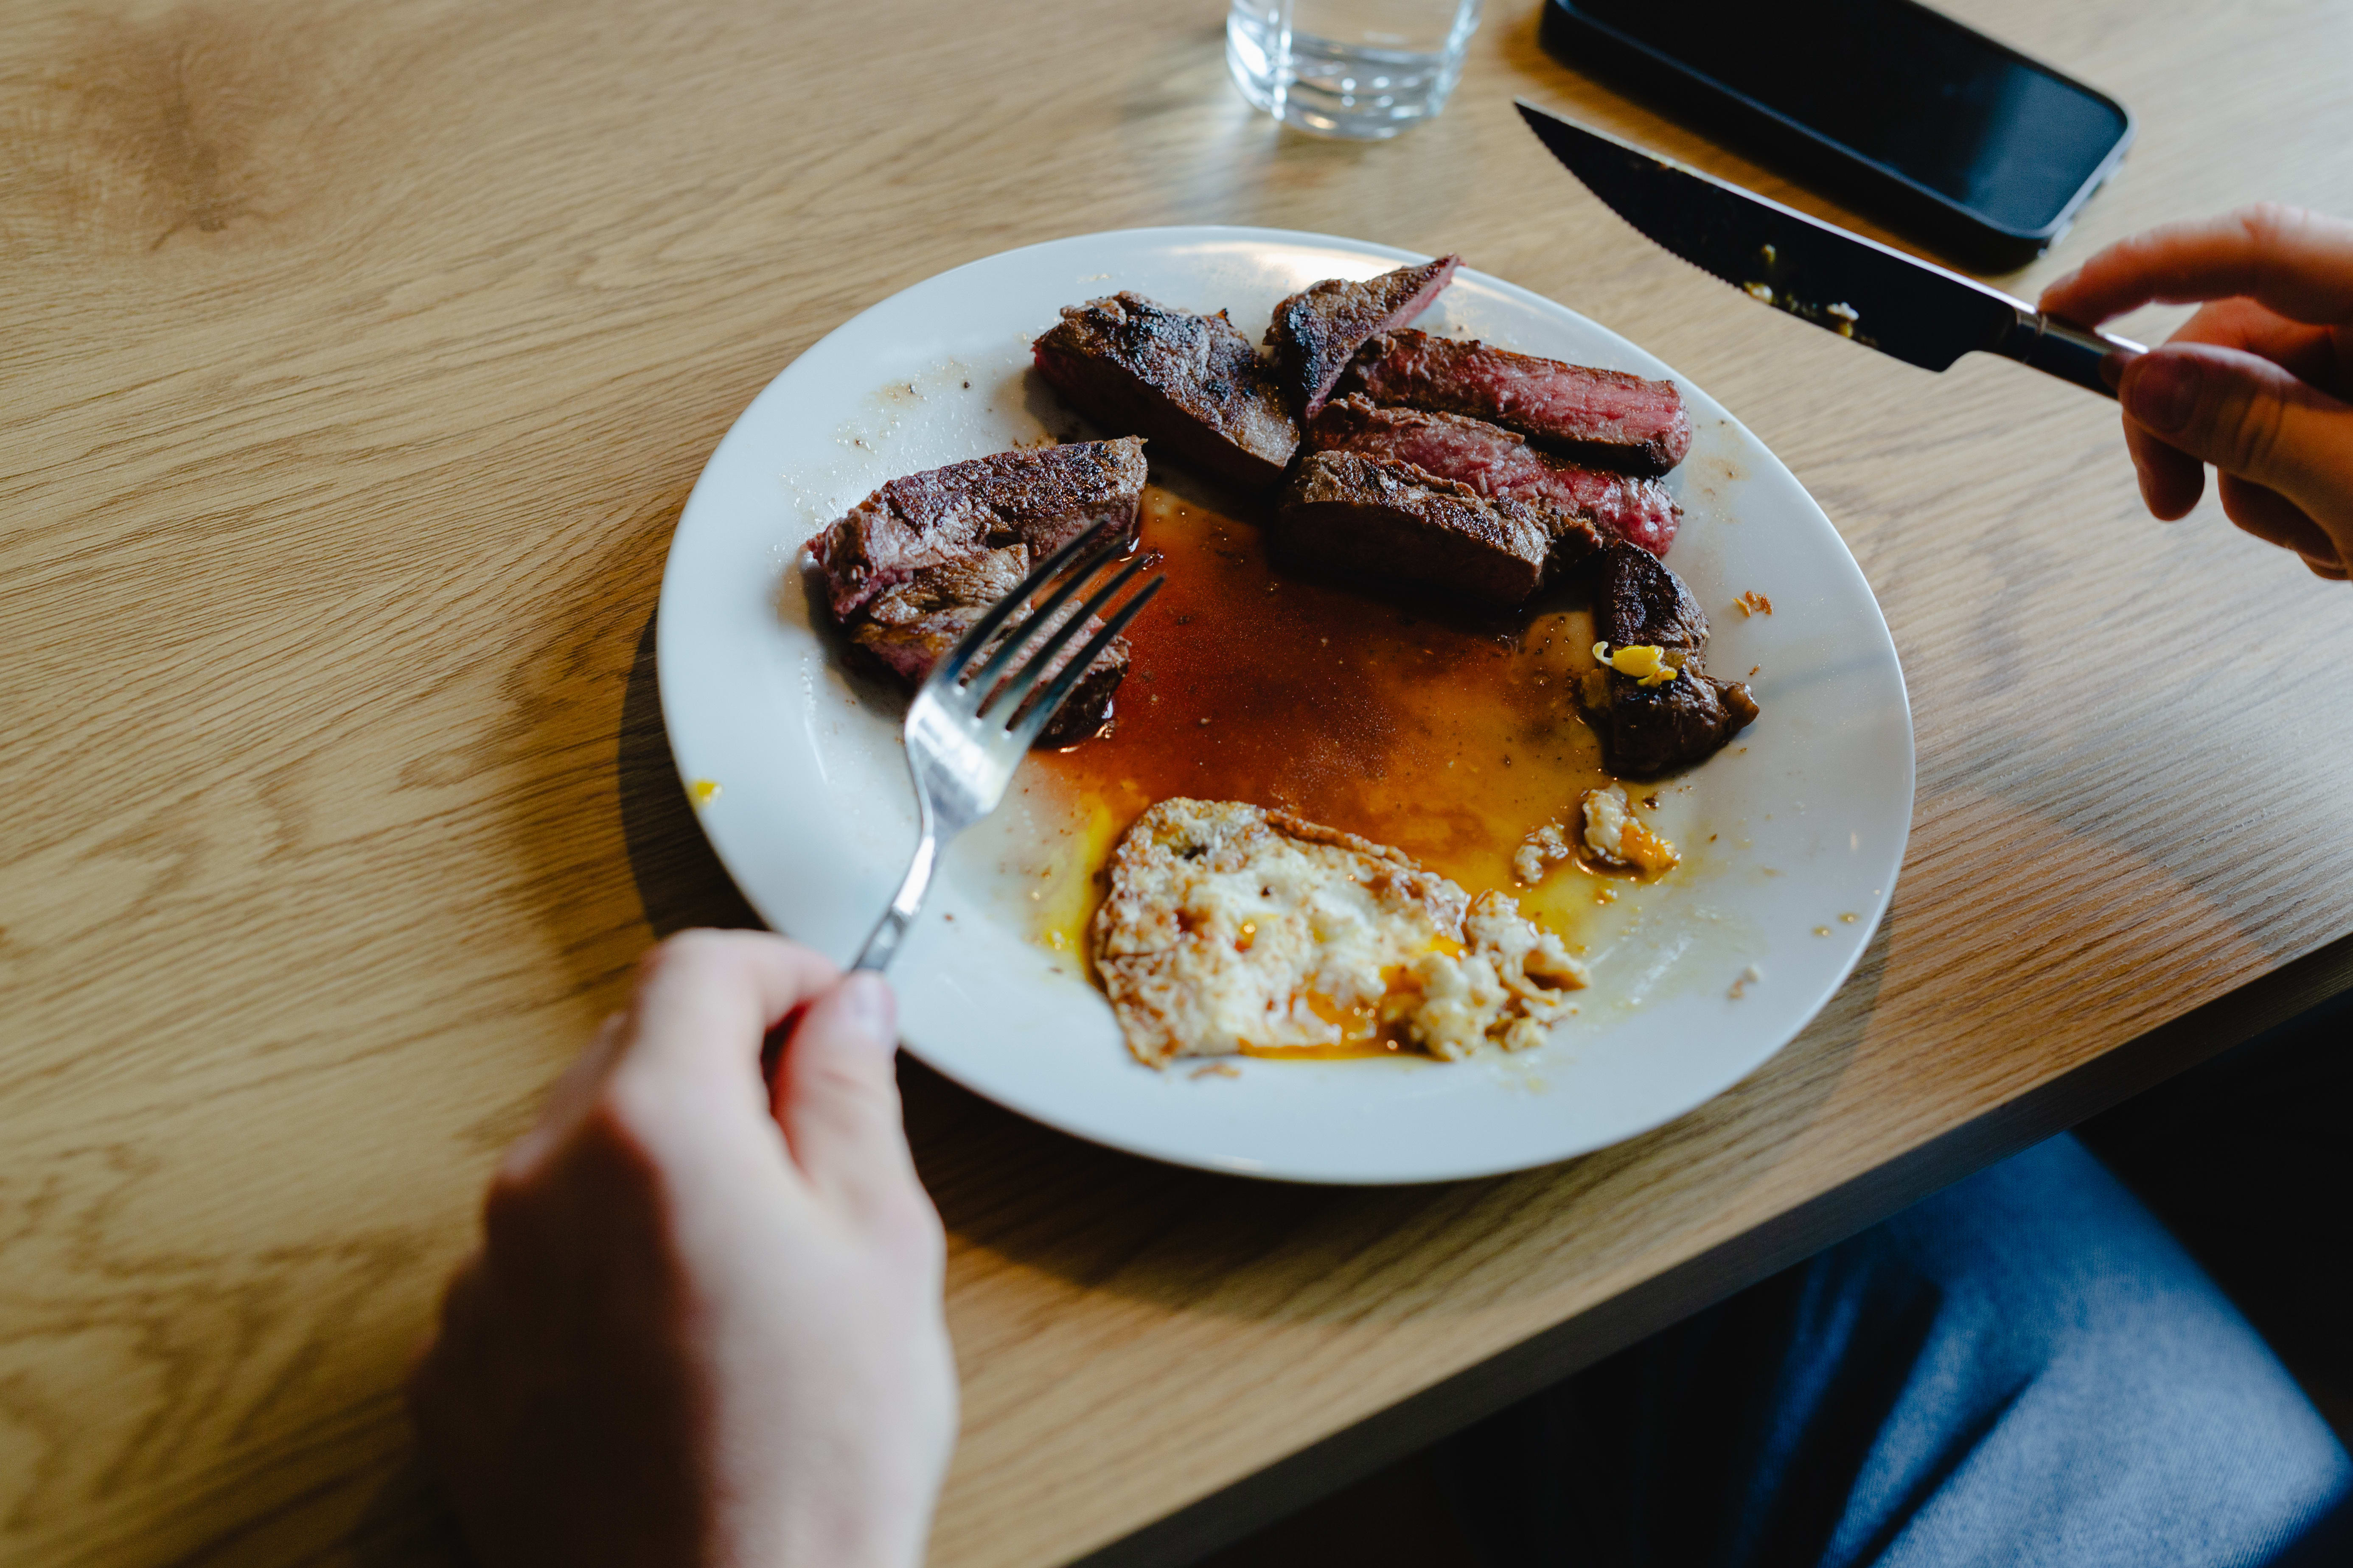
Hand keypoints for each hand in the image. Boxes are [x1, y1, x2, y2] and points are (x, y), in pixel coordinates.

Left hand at [408, 931, 955, 1567]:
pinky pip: (527, 1263)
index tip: (827, 1009)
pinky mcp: (454, 1369)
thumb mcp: (881, 1244)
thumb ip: (850, 1097)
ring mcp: (483, 1281)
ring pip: (573, 1157)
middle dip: (719, 1068)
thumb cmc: (813, 1459)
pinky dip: (593, 1263)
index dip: (779, 974)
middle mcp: (540, 1183)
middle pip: (628, 1051)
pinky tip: (669, 1339)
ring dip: (653, 1167)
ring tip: (741, 1269)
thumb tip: (848, 1011)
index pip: (698, 970)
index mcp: (655, 1130)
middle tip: (808, 1145)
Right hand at [2040, 203, 2352, 579]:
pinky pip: (2303, 432)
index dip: (2140, 269)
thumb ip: (2255, 427)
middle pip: (2239, 336)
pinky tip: (2346, 529)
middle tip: (2171, 500)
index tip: (2057, 309)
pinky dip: (2304, 492)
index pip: (2249, 247)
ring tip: (2328, 533)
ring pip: (2263, 399)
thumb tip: (2148, 384)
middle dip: (2195, 427)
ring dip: (2264, 482)